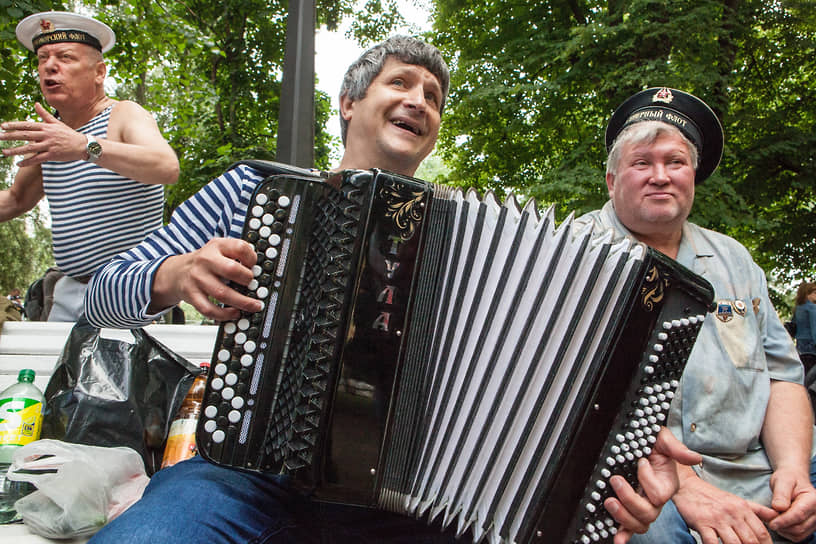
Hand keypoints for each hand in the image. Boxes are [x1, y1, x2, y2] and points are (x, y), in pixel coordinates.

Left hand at [1, 102, 86, 165]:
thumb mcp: (56, 122)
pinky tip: (18, 164)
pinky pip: (38, 159)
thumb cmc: (68, 134)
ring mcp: (49, 145)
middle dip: (10, 136)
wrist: (83, 145)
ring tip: (4, 152)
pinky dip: (27, 162)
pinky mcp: (53, 155)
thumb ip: (44, 114)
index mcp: (46, 127)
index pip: (27, 125)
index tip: (2, 126)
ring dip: (16, 150)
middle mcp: (46, 135)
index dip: (14, 125)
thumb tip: (35, 104)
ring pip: (29, 148)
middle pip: (25, 135)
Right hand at [152, 238, 262, 321]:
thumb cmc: (206, 262)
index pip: (240, 247)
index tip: (255, 267)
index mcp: (217, 246)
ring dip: (242, 302)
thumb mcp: (220, 249)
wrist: (177, 272)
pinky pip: (209, 309)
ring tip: (254, 306)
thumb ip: (238, 254)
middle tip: (254, 287)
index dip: (252, 258)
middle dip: (247, 280)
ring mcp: (198, 278)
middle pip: (232, 270)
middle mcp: (206, 260)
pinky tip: (235, 313)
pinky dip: (224, 315)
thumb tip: (259, 270)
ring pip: (222, 293)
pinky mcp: (192, 295)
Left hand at [606, 427, 701, 542]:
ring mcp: (642, 505)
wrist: (637, 442)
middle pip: (648, 513)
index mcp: (665, 484)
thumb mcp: (661, 439)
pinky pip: (629, 527)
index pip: (659, 494)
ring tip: (609, 501)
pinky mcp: (628, 508)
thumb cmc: (650, 441)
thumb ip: (676, 448)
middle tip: (615, 480)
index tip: (641, 461)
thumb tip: (695, 457)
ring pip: (639, 524)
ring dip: (623, 516)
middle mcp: (655, 498)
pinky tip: (617, 539)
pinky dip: (623, 534)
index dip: (648, 479)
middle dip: (629, 499)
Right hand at [673, 470, 777, 543]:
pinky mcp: (702, 523)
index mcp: (743, 508)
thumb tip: (777, 517)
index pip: (761, 532)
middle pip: (750, 540)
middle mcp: (732, 513)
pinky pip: (712, 542)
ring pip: (734, 543)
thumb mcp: (737, 500)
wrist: (687, 487)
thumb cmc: (713, 497)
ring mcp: (717, 518)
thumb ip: (758, 510)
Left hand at [767, 465, 815, 541]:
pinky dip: (785, 532)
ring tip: (771, 518)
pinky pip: (797, 536)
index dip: (784, 520)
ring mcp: (814, 521)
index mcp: (813, 499)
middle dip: (781, 525)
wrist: (793, 480)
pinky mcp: (809, 527)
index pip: (799, 514)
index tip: (771, 523)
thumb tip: (779, 508)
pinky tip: (778, 522)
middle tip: (766, 518)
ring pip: (797, 534)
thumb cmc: (788, 479)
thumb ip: (781, 493)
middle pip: (798, 527)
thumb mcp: (782, 480)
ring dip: (782, 529)